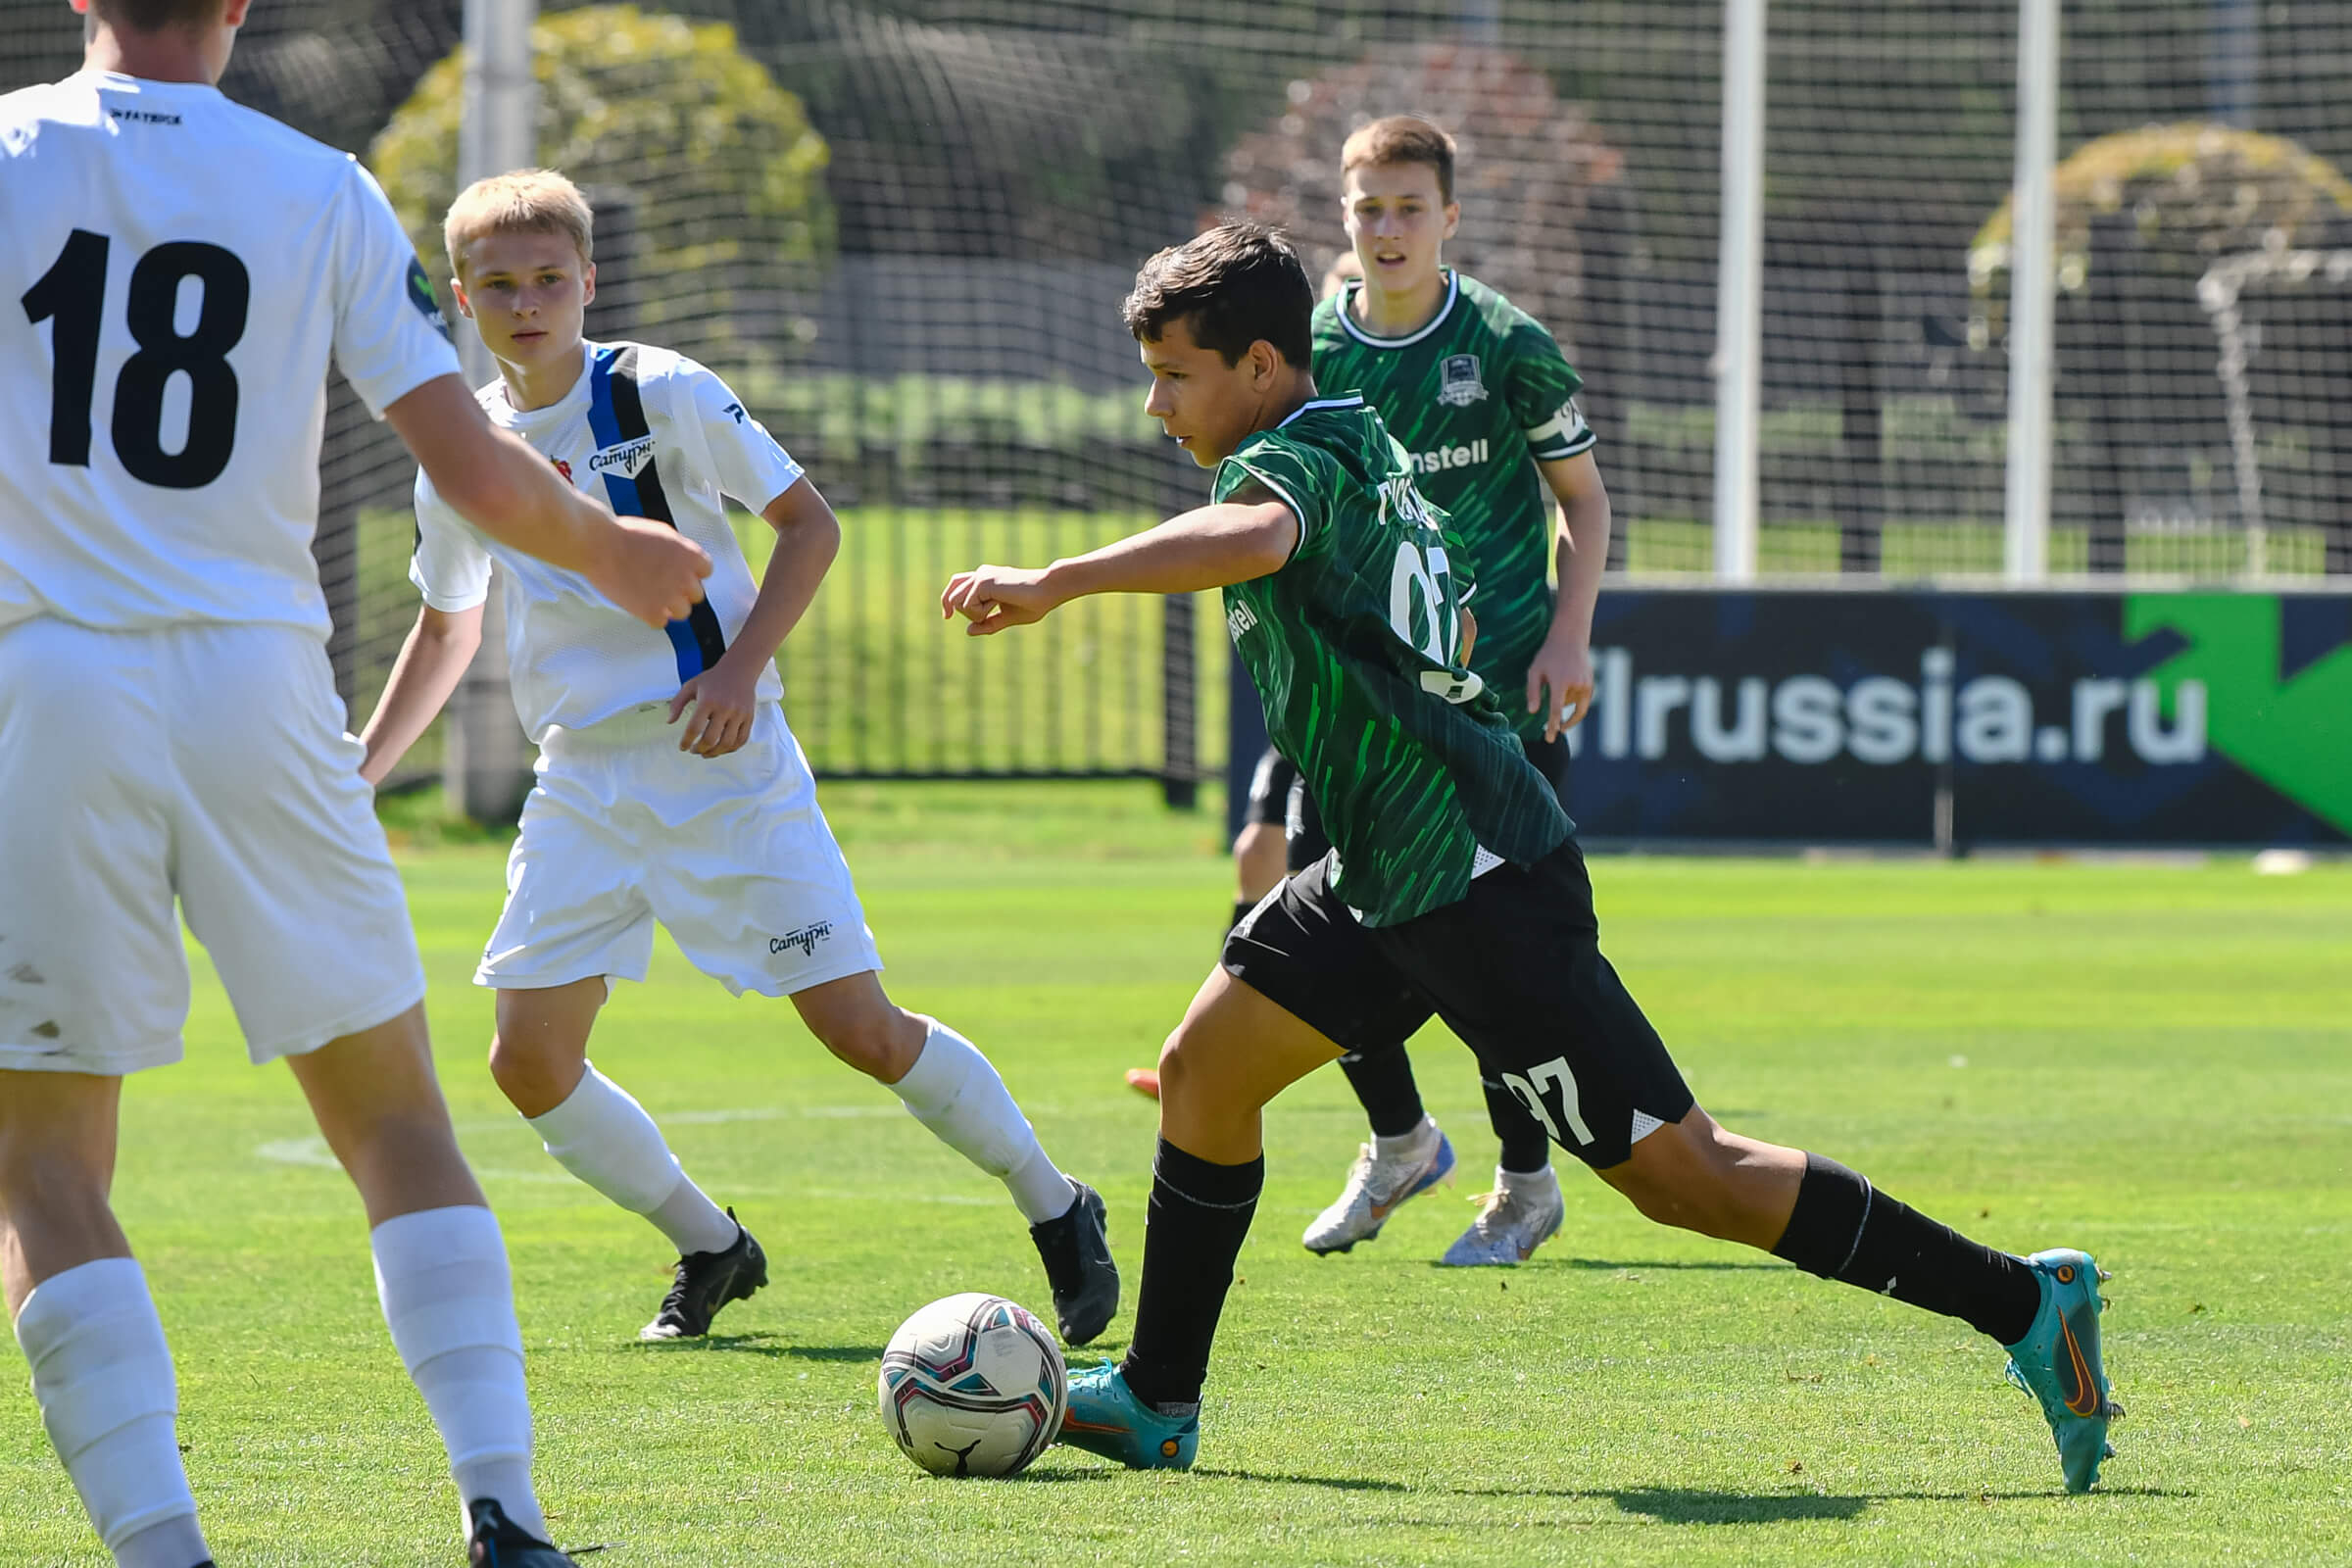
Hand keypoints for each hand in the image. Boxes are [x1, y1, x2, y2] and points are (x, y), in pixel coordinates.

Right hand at [592, 517, 712, 628]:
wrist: (601, 546)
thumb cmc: (627, 535)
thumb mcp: (663, 534)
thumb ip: (680, 552)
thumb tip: (685, 564)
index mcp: (691, 555)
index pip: (705, 571)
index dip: (690, 571)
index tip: (676, 571)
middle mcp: (686, 578)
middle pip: (696, 594)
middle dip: (681, 590)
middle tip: (661, 584)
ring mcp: (670, 597)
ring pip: (682, 612)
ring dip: (669, 606)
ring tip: (651, 596)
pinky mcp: (652, 612)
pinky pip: (660, 622)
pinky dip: (650, 616)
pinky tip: (639, 604)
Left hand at [668, 653, 761, 756]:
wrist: (739, 670)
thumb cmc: (713, 679)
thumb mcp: (690, 686)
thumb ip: (677, 703)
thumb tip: (669, 721)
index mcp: (707, 700)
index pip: (694, 728)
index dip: (686, 741)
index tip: (683, 747)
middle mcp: (724, 708)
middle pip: (711, 739)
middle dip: (699, 749)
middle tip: (694, 750)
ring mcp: (739, 714)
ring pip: (727, 743)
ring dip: (715, 753)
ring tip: (706, 753)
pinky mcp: (749, 718)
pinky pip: (741, 740)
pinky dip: (731, 749)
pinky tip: (722, 748)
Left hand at [940, 564, 1058, 634]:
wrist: (1048, 590)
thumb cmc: (1033, 602)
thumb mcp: (1007, 618)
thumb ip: (988, 624)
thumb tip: (968, 631)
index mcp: (985, 578)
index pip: (955, 585)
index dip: (947, 601)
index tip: (947, 616)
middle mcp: (980, 574)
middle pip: (952, 597)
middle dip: (967, 614)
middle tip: (989, 614)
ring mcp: (980, 575)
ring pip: (957, 603)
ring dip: (975, 614)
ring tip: (997, 607)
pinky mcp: (982, 581)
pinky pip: (968, 605)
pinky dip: (981, 613)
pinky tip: (999, 603)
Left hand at [1525, 632, 1594, 741]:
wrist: (1570, 639)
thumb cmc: (1548, 655)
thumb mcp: (1534, 671)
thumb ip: (1533, 692)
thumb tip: (1533, 712)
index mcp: (1560, 681)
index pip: (1557, 710)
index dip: (1553, 726)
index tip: (1550, 738)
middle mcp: (1576, 683)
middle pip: (1568, 709)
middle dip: (1562, 721)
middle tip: (1556, 732)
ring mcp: (1586, 683)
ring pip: (1575, 704)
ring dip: (1566, 703)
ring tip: (1557, 690)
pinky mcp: (1591, 683)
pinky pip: (1583, 700)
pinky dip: (1574, 702)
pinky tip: (1566, 698)